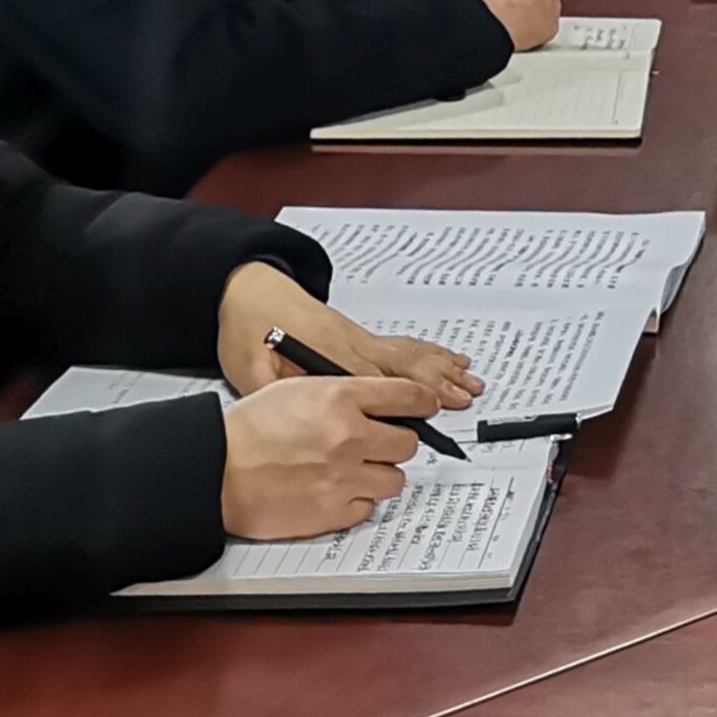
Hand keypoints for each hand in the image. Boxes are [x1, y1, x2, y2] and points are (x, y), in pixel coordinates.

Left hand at [217, 264, 479, 407]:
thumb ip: (276, 397)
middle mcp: (352, 345)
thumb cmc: (248, 329)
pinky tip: (449, 359)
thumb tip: (299, 425)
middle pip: (403, 365)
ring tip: (469, 383)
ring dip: (441, 369)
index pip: (373, 380)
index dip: (405, 396)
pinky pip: (403, 346)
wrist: (250, 291)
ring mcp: (360, 339)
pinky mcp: (360, 336)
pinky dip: (430, 354)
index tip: (431, 411)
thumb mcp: (248, 370)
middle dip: (436, 383)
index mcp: (326, 354)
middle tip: (463, 399)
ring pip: (409, 355)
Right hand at [220, 374, 440, 540]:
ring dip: (379, 474)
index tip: (426, 407)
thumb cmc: (248, 430)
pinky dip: (357, 501)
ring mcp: (344, 477)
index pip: (408, 396)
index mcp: (341, 399)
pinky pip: (368, 507)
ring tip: (354, 470)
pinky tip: (336, 491)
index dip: (422, 402)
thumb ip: (344, 393)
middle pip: (408, 442)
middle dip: (394, 442)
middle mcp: (349, 437)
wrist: (214, 469)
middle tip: (375, 444)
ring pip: (394, 478)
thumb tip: (381, 404)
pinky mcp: (332, 511)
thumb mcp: (297, 389)